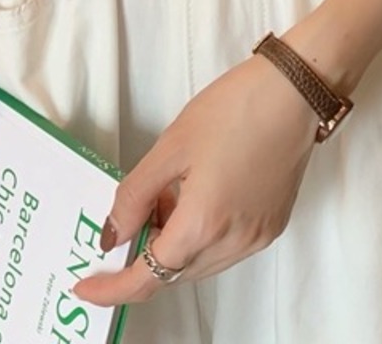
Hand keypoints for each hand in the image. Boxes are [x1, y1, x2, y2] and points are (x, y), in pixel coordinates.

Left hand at [71, 49, 322, 306]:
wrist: (295, 91)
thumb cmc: (236, 108)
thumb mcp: (172, 146)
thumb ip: (135, 195)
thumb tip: (112, 232)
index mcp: (204, 224)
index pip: (148, 278)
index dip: (113, 289)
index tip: (87, 286)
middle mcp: (234, 242)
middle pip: (174, 273)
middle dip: (144, 255)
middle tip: (129, 217)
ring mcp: (257, 237)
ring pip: (201, 263)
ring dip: (174, 245)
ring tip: (165, 197)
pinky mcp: (272, 225)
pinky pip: (226, 248)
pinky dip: (202, 236)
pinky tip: (196, 197)